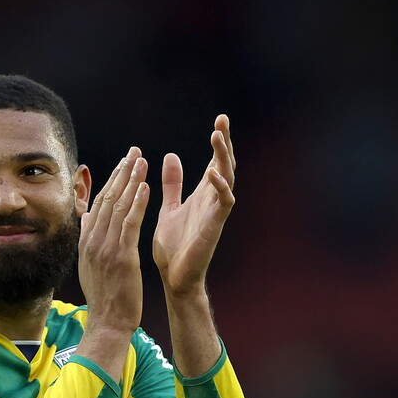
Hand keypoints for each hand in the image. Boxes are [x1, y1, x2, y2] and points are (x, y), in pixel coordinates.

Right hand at [78, 147, 149, 335]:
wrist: (108, 323)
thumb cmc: (106, 298)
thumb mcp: (91, 266)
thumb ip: (90, 239)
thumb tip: (87, 216)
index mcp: (87, 242)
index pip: (99, 203)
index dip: (111, 180)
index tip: (123, 162)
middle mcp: (93, 241)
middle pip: (108, 199)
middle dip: (122, 172)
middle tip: (133, 151)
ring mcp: (106, 249)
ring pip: (118, 207)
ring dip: (130, 181)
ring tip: (141, 160)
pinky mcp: (122, 257)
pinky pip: (129, 225)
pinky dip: (136, 203)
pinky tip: (144, 186)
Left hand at [152, 115, 235, 294]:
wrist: (174, 277)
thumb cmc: (174, 247)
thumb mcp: (170, 207)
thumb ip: (173, 184)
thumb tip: (171, 156)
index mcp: (203, 195)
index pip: (215, 162)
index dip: (219, 142)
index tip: (220, 119)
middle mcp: (212, 200)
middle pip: (225, 165)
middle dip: (225, 143)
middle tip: (222, 120)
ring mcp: (215, 213)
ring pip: (227, 179)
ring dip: (223, 158)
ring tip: (218, 138)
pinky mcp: (214, 226)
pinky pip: (224, 204)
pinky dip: (221, 188)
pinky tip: (213, 173)